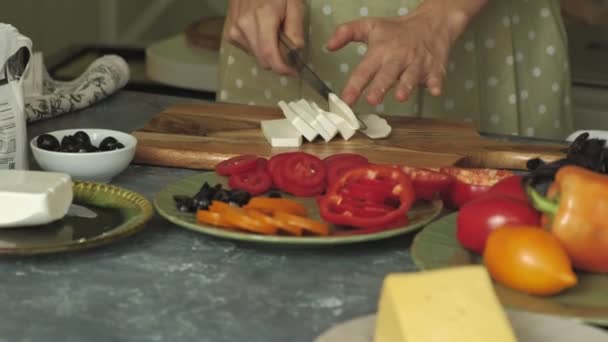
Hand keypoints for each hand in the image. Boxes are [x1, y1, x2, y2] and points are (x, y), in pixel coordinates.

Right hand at [226, 0, 304, 74]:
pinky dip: (256, 46)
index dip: (282, 68)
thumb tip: (296, 50)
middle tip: (288, 52)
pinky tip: (260, 32)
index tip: (293, 72)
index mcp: (263, 17)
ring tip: (273, 34)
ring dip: (266, 52)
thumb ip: (295, 27)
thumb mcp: (293, 3)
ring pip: (255, 55)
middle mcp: (244, 25)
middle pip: (262, 58)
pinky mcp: (229, 31)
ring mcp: (234, 29)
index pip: (269, 53)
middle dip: (277, 61)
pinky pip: (246, 48)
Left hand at [326, 0, 485, 105]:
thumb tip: (328, 45)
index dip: (354, 85)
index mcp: (380, 51)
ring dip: (406, 86)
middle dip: (380, 87)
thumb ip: (346, 33)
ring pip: (411, 76)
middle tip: (372, 100)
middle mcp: (398, 58)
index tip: (346, 99)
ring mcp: (417, 63)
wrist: (432, 23)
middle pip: (388, 74)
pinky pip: (436, 77)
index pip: (364, 70)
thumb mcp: (370, 26)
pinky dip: (436, 83)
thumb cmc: (397, 30)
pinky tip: (435, 90)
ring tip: (400, 97)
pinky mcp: (434, 68)